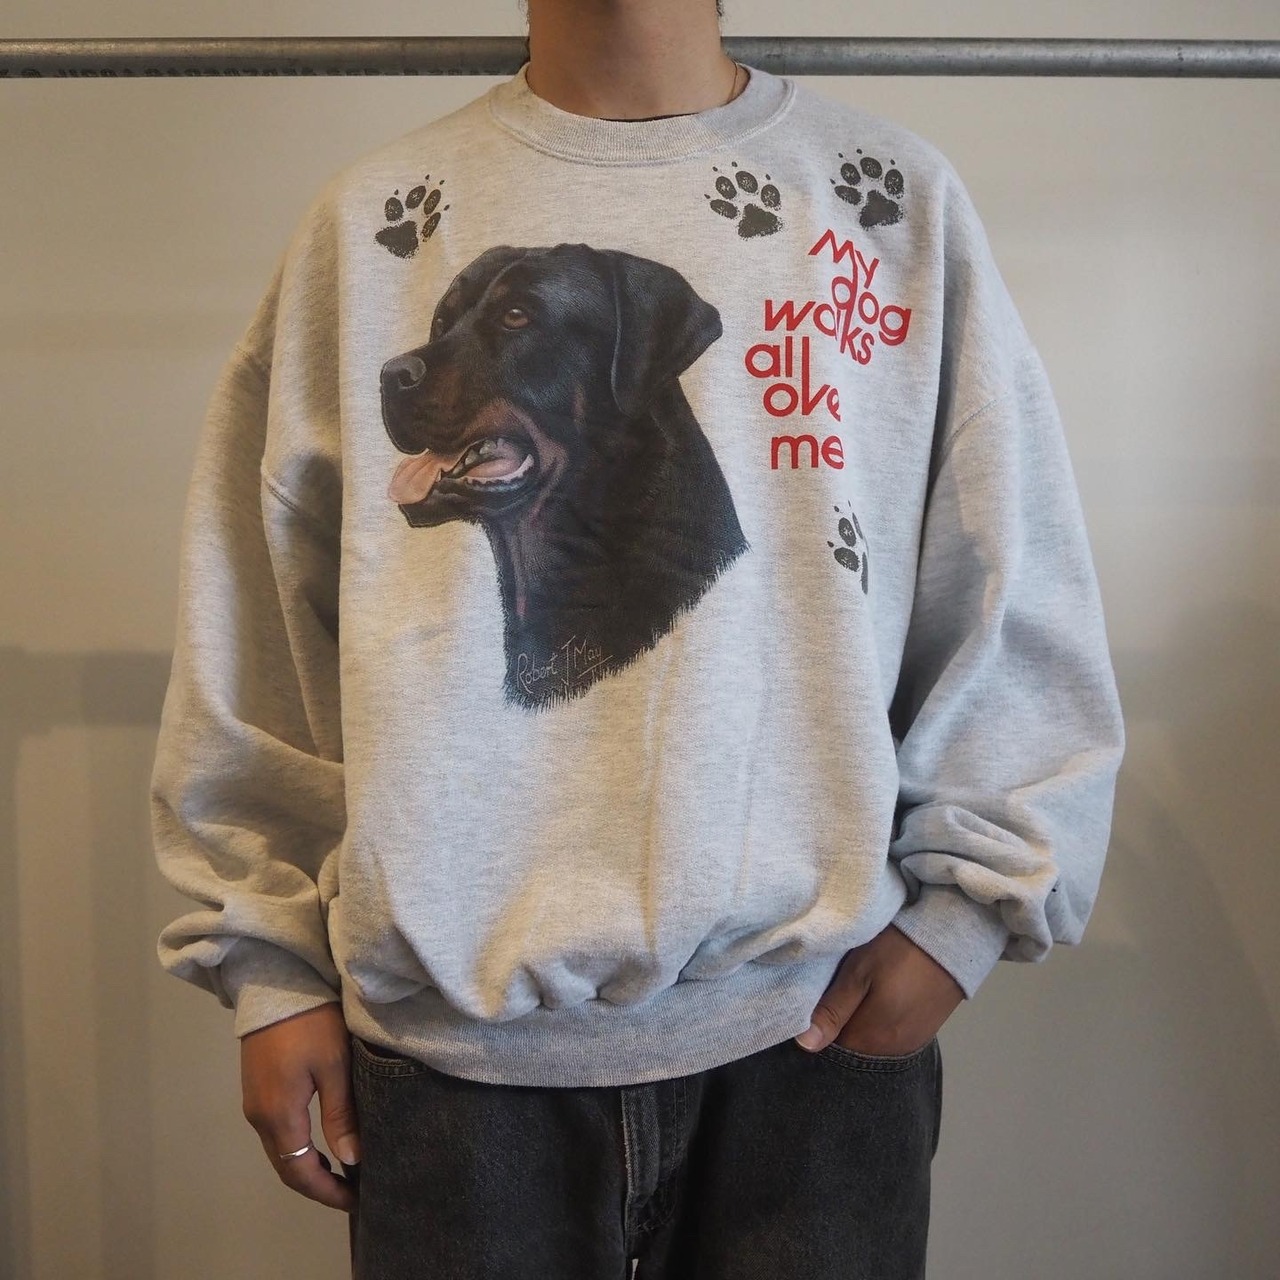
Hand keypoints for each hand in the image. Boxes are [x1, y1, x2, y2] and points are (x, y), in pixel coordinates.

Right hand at [240, 1002, 359, 1211]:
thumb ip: (340, 1116)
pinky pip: (276, 1131)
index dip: (327, 1192)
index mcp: (278, 1115)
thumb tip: (351, 1160)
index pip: (299, 1172)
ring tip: (343, 1170)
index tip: (357, 1199)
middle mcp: (259, 1116)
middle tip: (353, 1190)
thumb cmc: (311, 1022)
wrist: (277, 982)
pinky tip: (320, 1141)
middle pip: (286, 1166)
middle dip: (318, 1184)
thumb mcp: (335, 1066)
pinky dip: (298, 1146)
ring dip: (307, 1165)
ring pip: (280, 1150)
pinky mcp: (257, 1087)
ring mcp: (254, 1102)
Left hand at [795, 924, 964, 1055]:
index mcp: (871, 1040)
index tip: (810, 1005)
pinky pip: (889, 1036)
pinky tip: (874, 999)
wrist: (954, 937)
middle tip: (830, 995)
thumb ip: (833, 1010)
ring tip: (853, 994)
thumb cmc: (900, 951)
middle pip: (852, 1048)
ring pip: (870, 1042)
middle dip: (838, 1028)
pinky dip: (876, 1021)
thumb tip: (804, 1045)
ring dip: (858, 1024)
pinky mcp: (923, 1032)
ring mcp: (910, 1043)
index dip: (817, 1028)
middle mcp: (892, 1051)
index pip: (831, 1050)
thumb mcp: (860, 972)